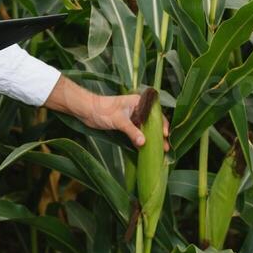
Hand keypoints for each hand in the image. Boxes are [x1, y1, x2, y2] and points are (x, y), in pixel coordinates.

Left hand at [45, 76, 169, 149]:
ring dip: (152, 139)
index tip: (165, 136)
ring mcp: (132, 117)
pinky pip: (137, 133)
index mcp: (138, 102)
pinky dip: (142, 140)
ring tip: (161, 151)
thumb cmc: (102, 110)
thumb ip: (132, 131)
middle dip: (159, 135)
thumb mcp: (119, 120)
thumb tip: (144, 143)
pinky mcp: (125, 125)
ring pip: (146, 129)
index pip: (155, 113)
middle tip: (167, 147)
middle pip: (152, 122)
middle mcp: (137, 109)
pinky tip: (147, 149)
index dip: (162, 124)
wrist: (86, 110)